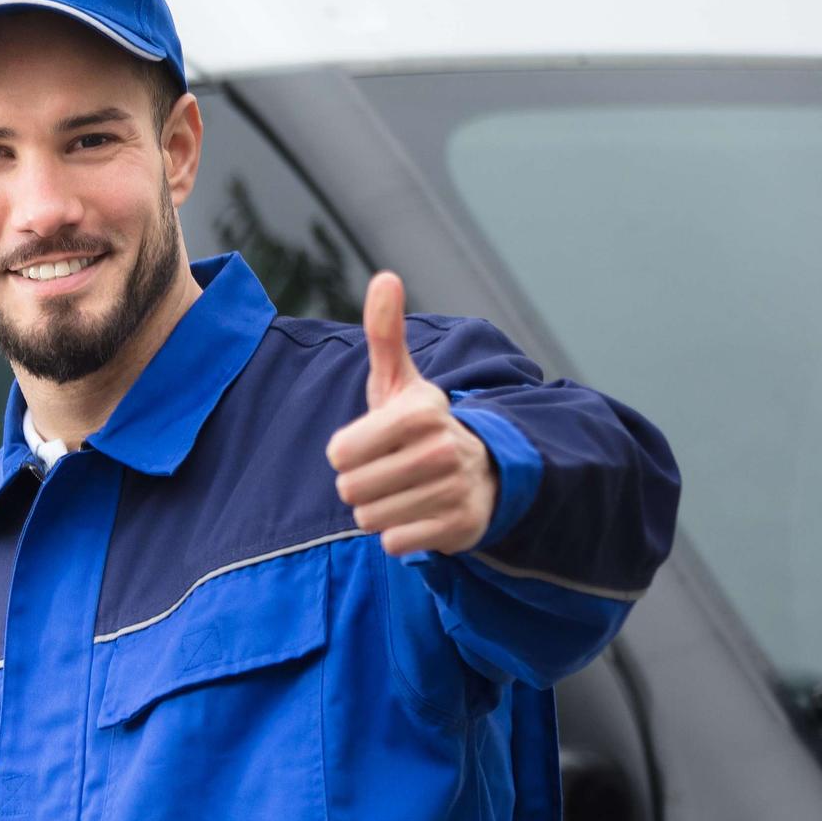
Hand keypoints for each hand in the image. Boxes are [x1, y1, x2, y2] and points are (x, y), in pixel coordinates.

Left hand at [324, 270, 497, 555]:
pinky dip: (398, 535)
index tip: (373, 444)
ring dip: (379, 511)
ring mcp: (453, 489)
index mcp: (419, 412)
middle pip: (350, 490)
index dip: (346, 453)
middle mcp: (441, 449)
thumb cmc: (421, 425)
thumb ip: (385, 333)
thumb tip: (386, 277)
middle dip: (361, 485)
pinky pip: (393, 543)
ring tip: (405, 491)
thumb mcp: (401, 381)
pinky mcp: (459, 527)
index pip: (339, 453)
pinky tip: (419, 514)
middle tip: (390, 471)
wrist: (482, 470)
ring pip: (369, 519)